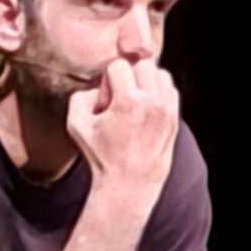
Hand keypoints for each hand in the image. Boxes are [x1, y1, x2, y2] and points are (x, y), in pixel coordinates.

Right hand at [66, 59, 178, 211]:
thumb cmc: (101, 157)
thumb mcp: (76, 126)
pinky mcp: (174, 120)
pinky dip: (159, 94)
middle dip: (130, 76)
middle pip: (144, 65)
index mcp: (128, 102)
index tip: (107, 101)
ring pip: (161, 75)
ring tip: (136, 101)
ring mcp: (166, 111)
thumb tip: (99, 87)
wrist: (128, 185)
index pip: (119, 66)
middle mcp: (151, 103)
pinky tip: (146, 109)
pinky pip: (170, 91)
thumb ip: (80, 96)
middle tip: (122, 97)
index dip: (109, 80)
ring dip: (147, 82)